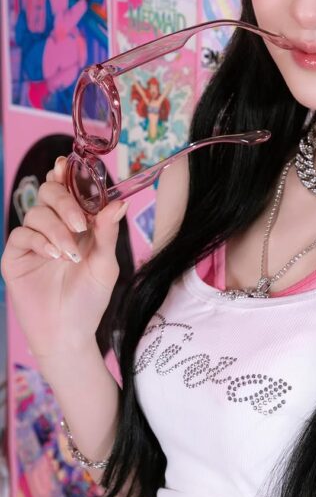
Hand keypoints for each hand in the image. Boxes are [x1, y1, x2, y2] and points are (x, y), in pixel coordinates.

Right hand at [0, 157, 127, 357]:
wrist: (69, 333)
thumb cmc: (90, 298)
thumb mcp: (106, 263)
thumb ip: (108, 231)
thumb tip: (119, 201)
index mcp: (78, 223)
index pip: (69, 189)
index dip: (67, 174)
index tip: (67, 164)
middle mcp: (54, 226)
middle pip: (49, 192)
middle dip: (65, 201)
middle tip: (81, 223)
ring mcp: (33, 241)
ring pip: (36, 212)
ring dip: (56, 228)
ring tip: (70, 253)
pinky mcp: (16, 256)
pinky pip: (21, 234)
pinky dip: (40, 240)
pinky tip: (54, 256)